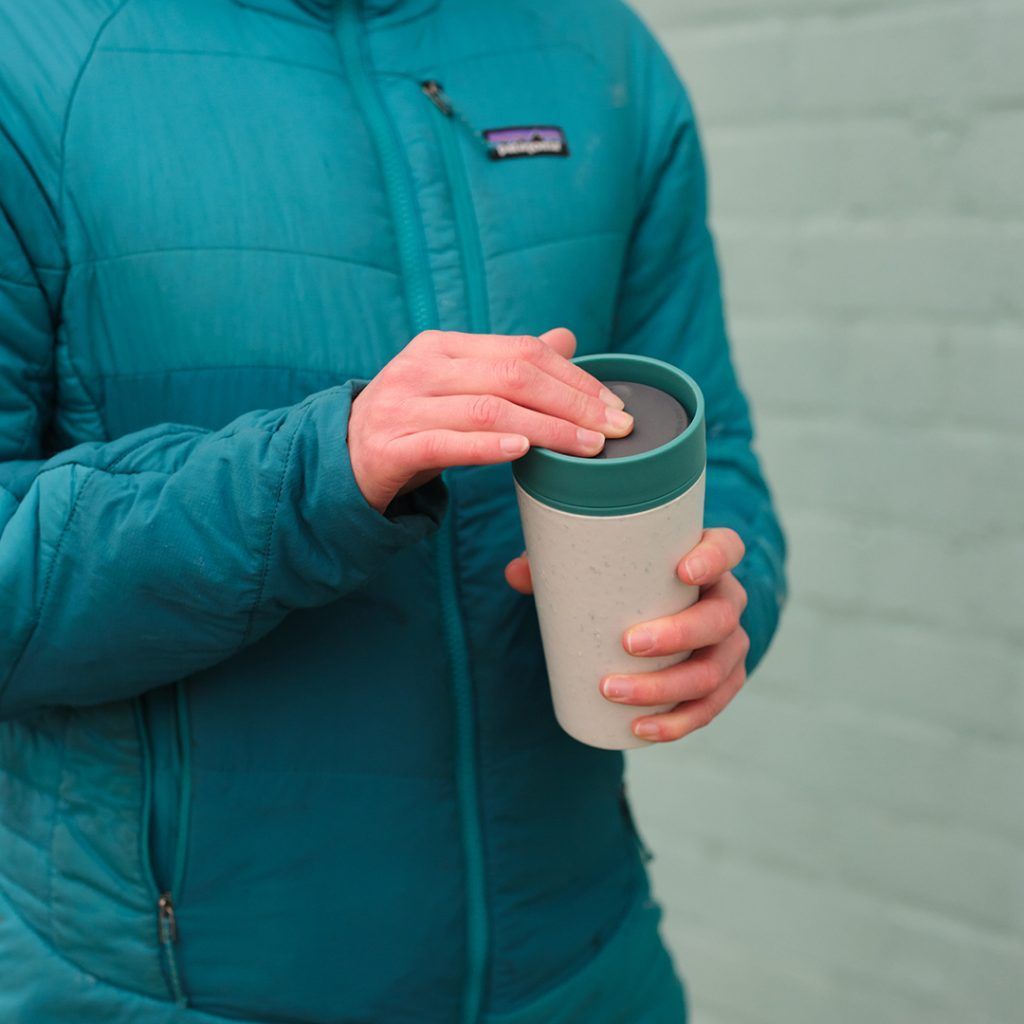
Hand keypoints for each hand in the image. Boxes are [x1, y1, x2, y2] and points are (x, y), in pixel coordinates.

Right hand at [347, 328, 634, 513]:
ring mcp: (402, 406)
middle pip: (512, 376)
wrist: (342, 460)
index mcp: (442, 347)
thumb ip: (508, 364)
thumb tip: (566, 338)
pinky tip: (523, 451)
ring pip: (487, 409)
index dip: (574, 378)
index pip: (522, 352)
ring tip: (586, 447)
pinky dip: (488, 446)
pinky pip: (447, 444)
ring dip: (546, 429)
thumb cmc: (413, 423)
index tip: (613, 406)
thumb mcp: (458, 386)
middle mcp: (421, 368)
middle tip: (613, 431)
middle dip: (572, 404)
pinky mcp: (390, 448)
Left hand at [505, 527, 748, 742]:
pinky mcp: (719, 684)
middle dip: (679, 634)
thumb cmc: (621, 580)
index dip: (715, 558)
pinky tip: (642, 729)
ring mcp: (727, 646)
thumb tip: (516, 573)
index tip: (681, 570)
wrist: (646, 613)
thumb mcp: (594, 565)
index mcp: (706, 559)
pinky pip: (709, 708)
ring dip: (668, 688)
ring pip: (715, 671)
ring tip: (615, 690)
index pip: (727, 548)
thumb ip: (556, 562)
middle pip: (721, 618)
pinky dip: (677, 723)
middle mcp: (726, 600)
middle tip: (628, 643)